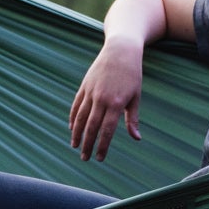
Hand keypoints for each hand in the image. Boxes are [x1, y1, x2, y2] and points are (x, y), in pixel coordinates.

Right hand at [69, 37, 143, 160]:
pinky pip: (76, 105)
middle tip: (85, 158)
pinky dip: (73, 118)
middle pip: (91, 127)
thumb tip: (136, 138)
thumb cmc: (132, 75)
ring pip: (80, 117)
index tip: (99, 158)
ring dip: (77, 134)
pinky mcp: (84, 86)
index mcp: (116, 103)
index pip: (107, 130)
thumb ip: (133, 119)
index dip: (102, 146)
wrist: (121, 51)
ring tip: (75, 146)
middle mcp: (101, 99)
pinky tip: (72, 128)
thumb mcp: (136, 97)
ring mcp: (91, 92)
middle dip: (87, 144)